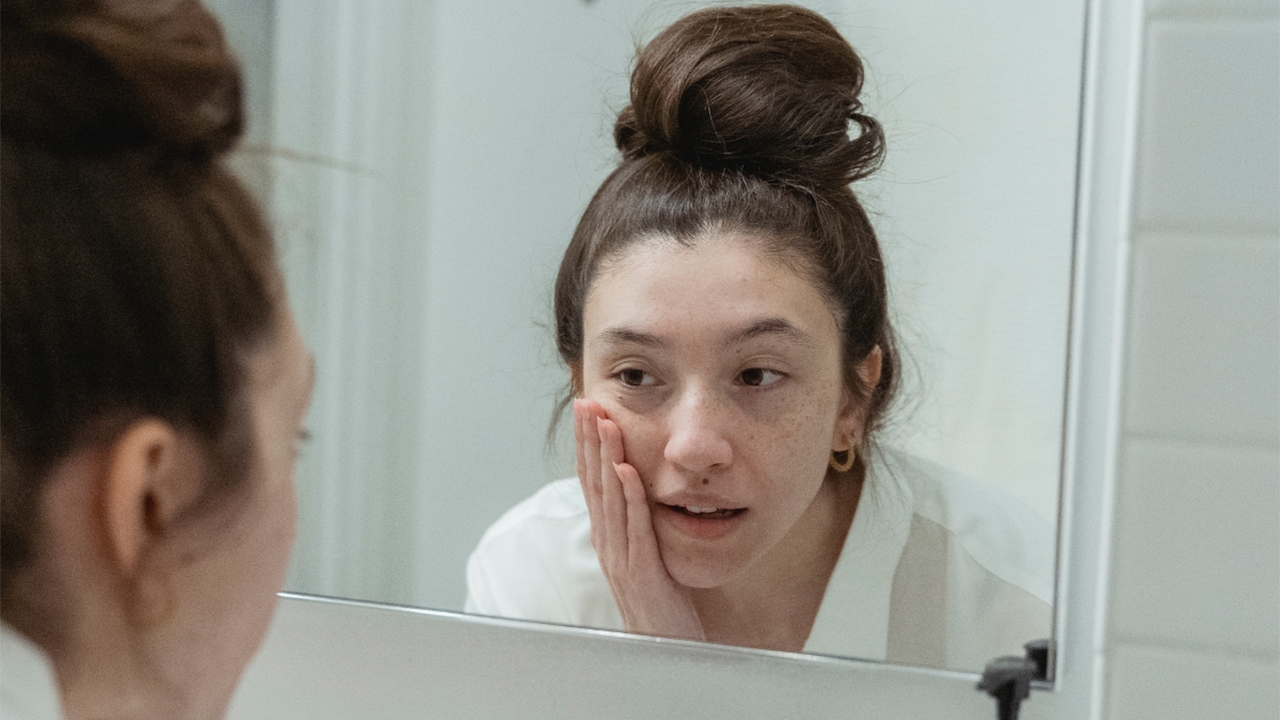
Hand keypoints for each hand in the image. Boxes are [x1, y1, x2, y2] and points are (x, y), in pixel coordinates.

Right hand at [574, 399, 704, 640]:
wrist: (667, 650)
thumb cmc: (662, 604)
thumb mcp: (647, 554)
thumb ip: (639, 524)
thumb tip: (637, 488)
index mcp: (609, 537)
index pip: (593, 482)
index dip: (588, 445)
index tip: (588, 410)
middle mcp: (608, 544)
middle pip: (593, 483)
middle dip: (589, 441)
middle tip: (586, 403)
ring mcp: (621, 558)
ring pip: (610, 499)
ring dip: (605, 458)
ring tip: (604, 423)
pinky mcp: (641, 573)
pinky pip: (634, 528)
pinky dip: (629, 497)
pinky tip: (626, 471)